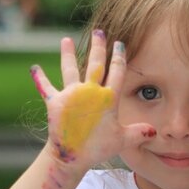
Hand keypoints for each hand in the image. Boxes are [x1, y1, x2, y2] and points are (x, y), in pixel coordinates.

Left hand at [30, 30, 155, 170]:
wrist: (71, 156)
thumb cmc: (97, 149)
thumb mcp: (121, 140)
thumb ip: (137, 132)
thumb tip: (154, 131)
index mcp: (108, 99)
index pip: (117, 72)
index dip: (119, 57)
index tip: (120, 44)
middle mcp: (90, 92)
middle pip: (95, 64)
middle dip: (98, 47)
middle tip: (99, 32)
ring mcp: (71, 95)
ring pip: (70, 69)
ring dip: (67, 54)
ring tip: (65, 40)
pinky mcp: (54, 102)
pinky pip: (46, 87)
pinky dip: (40, 78)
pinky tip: (34, 68)